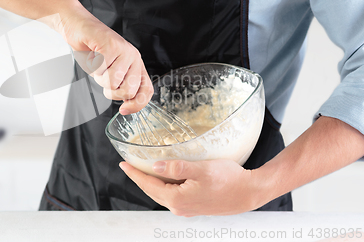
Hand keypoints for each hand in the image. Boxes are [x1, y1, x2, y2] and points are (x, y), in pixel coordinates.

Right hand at [52, 1, 152, 113]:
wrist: (79, 28)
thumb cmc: (93, 51)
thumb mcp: (110, 72)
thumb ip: (120, 85)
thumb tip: (127, 106)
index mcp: (137, 65)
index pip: (146, 90)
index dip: (137, 105)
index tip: (124, 110)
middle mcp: (134, 57)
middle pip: (128, 90)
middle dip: (111, 92)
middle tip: (104, 79)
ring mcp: (124, 51)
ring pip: (112, 82)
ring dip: (99, 77)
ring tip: (97, 64)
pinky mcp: (111, 45)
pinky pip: (100, 69)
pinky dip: (92, 66)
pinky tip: (93, 56)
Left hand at [119, 159, 264, 215]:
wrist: (248, 193)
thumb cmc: (228, 180)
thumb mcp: (201, 169)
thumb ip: (177, 168)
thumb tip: (156, 166)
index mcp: (177, 199)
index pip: (148, 185)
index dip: (135, 174)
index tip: (123, 164)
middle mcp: (180, 207)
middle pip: (152, 191)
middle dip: (140, 178)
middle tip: (130, 166)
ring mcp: (187, 208)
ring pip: (162, 194)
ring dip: (152, 182)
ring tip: (144, 170)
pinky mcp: (195, 206)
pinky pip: (173, 195)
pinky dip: (165, 186)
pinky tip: (166, 177)